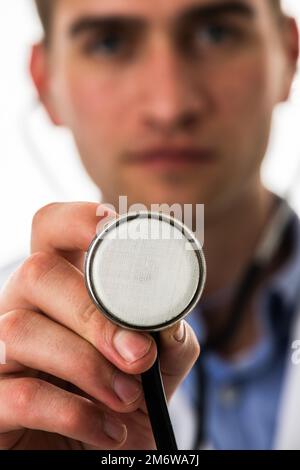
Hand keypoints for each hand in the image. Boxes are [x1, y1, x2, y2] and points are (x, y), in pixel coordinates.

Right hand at [0, 202, 199, 449]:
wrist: (103, 450)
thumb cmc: (127, 396)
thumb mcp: (159, 363)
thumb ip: (169, 336)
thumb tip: (168, 322)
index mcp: (65, 286)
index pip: (52, 228)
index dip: (76, 218)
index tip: (112, 228)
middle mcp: (26, 307)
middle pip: (37, 272)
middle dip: (94, 314)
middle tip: (138, 354)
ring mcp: (3, 351)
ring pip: (21, 329)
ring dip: (88, 366)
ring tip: (127, 397)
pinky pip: (21, 393)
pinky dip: (74, 414)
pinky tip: (106, 429)